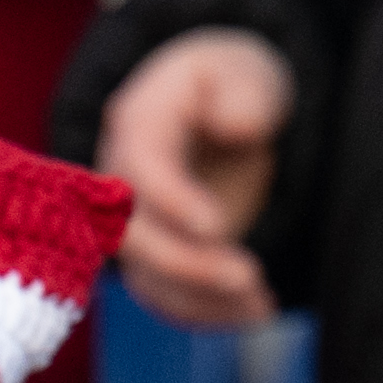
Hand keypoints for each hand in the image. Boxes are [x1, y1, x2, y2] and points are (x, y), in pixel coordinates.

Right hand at [96, 29, 296, 337]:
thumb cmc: (234, 87)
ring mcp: (134, 225)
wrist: (222, 114)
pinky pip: (167, 298)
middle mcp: (121, 181)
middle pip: (132, 236)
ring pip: (147, 277)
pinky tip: (254, 312)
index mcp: (138, 124)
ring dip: (202, 298)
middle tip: (249, 276)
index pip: (139, 168)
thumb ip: (244, 90)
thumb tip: (238, 125)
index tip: (216, 226)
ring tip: (262, 302)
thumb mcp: (247, 70)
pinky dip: (207, 313)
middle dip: (186, 264)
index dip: (170, 201)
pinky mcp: (154, 259)